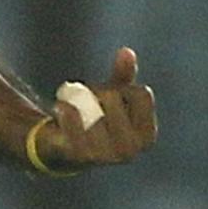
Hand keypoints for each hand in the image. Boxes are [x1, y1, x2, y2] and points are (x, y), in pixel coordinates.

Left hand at [35, 47, 156, 171]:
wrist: (62, 148)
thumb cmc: (95, 119)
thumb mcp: (112, 96)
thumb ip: (123, 76)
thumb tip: (127, 52)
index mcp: (146, 136)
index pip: (141, 94)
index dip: (122, 86)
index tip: (111, 94)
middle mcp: (131, 150)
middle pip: (113, 96)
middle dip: (98, 90)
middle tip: (88, 100)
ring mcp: (106, 156)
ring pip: (94, 107)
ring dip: (79, 99)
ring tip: (73, 105)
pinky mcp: (80, 155)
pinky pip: (72, 119)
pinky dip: (65, 108)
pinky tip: (61, 108)